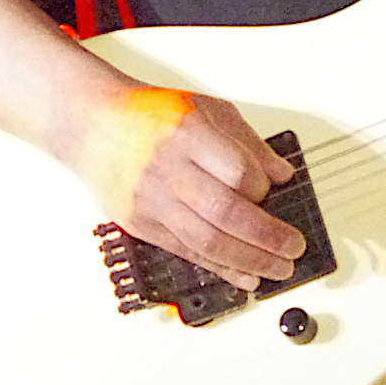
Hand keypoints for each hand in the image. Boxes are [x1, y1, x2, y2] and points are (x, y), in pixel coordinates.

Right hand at [74, 86, 303, 290]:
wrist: (92, 125)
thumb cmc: (149, 114)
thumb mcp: (208, 109)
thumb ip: (248, 142)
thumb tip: (282, 174)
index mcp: (189, 133)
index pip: (238, 172)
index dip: (264, 188)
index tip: (276, 192)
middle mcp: (169, 169)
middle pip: (226, 213)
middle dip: (268, 237)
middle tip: (293, 247)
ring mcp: (152, 201)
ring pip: (207, 241)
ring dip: (249, 261)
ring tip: (277, 268)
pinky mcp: (141, 225)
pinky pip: (186, 252)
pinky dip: (220, 267)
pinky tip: (244, 275)